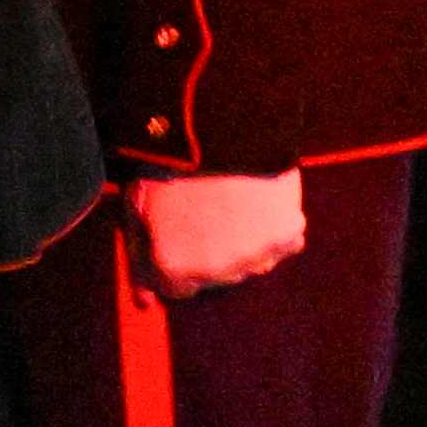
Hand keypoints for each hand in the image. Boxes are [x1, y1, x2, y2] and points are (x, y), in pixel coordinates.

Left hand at [129, 169, 308, 297]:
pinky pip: (286, 243)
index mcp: (176, 269)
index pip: (179, 289)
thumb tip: (145, 304)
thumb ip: (140, 257)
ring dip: (246, 242)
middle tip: (208, 211)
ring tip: (236, 203)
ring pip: (254, 262)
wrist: (221, 122)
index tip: (181, 232)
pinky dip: (277, 228)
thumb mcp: (137, 209)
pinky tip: (263, 203)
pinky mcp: (289, 232)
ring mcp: (257, 254)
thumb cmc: (170, 164)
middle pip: (218, 276)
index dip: (178, 258)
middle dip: (212, 251)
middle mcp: (217, 272)